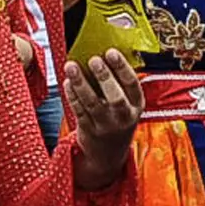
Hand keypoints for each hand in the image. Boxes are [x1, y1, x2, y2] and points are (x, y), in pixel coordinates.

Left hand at [60, 52, 141, 189]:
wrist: (109, 154)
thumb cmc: (118, 119)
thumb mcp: (128, 106)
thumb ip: (119, 85)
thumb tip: (102, 53)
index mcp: (137, 106)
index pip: (132, 85)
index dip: (122, 68)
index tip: (111, 52)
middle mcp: (123, 117)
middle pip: (115, 97)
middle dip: (104, 77)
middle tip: (94, 59)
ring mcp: (105, 126)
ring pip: (92, 103)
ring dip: (80, 83)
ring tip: (71, 66)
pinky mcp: (88, 131)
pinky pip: (79, 111)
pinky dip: (72, 96)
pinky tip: (67, 82)